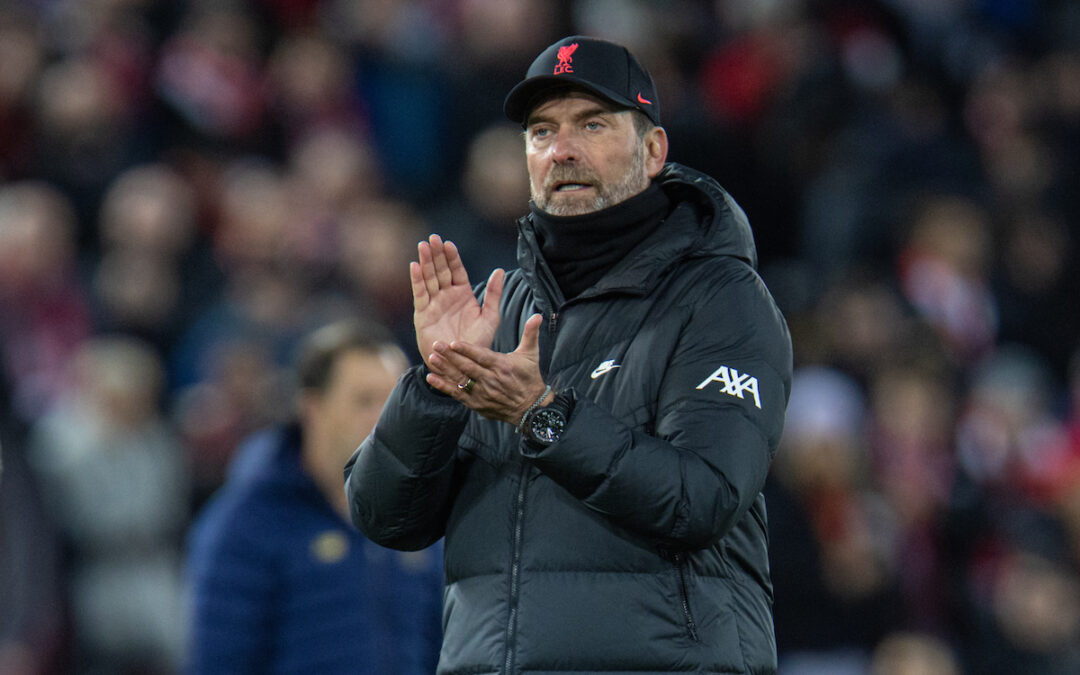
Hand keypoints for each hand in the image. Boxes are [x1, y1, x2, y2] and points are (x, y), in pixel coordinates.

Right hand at [411, 234, 503, 371]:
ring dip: (425, 262)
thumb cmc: (478, 343)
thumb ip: (494, 295)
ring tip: (423, 246)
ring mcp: (434, 304)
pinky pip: (420, 294)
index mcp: (463, 294)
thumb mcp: (490, 318)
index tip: (448, 243)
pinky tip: (415, 266)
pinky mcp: (423, 314)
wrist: (462, 365)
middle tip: (432, 238)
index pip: (457, 270)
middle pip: (440, 270)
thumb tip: (499, 271)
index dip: (452, 257)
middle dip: (437, 254)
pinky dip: (417, 280)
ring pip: (429, 278)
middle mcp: (447, 296)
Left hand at [426, 313, 550, 424]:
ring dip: (445, 370)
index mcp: (502, 366)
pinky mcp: (476, 404)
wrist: (531, 408)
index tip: (454, 342)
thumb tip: (537, 315)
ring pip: (460, 380)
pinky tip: (431, 378)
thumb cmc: (529, 377)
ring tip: (432, 358)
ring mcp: (482, 394)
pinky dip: (444, 387)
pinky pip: (457, 395)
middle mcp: (491, 380)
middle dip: (451, 356)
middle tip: (436, 345)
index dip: (467, 350)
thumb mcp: (531, 354)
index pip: (482, 357)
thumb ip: (531, 333)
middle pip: (467, 367)